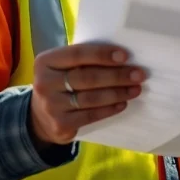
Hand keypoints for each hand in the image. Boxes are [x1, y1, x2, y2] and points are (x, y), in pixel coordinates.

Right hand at [30, 43, 145, 144]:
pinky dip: (109, 109)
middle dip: (117, 75)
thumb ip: (82, 60)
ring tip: (136, 89)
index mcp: (45, 62)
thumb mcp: (62, 67)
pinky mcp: (60, 125)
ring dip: (117, 93)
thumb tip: (122, 58)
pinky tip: (123, 104)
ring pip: (91, 98)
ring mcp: (51, 106)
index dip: (102, 54)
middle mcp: (44, 83)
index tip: (125, 56)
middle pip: (87, 77)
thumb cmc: (60, 84)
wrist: (40, 117)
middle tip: (139, 74)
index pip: (77, 54)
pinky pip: (91, 115)